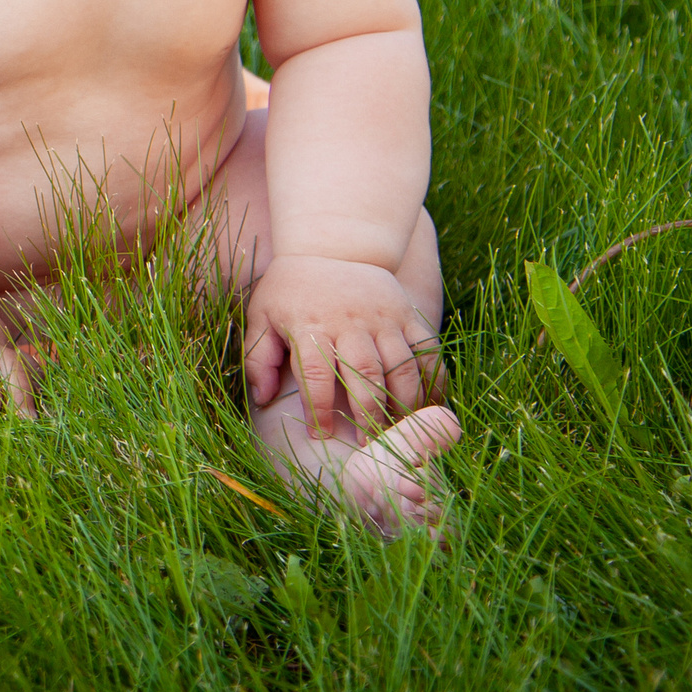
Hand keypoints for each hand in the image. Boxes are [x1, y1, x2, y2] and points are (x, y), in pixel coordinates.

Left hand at [243, 254, 441, 439]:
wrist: (332, 244)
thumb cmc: (291, 287)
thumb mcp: (262, 315)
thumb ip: (258, 357)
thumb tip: (262, 398)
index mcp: (310, 326)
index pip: (315, 376)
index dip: (318, 410)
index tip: (321, 435)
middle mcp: (350, 323)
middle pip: (364, 376)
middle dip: (368, 415)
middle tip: (371, 447)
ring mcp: (383, 318)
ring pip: (400, 367)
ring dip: (404, 404)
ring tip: (402, 432)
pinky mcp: (408, 314)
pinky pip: (427, 351)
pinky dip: (434, 380)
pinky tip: (431, 405)